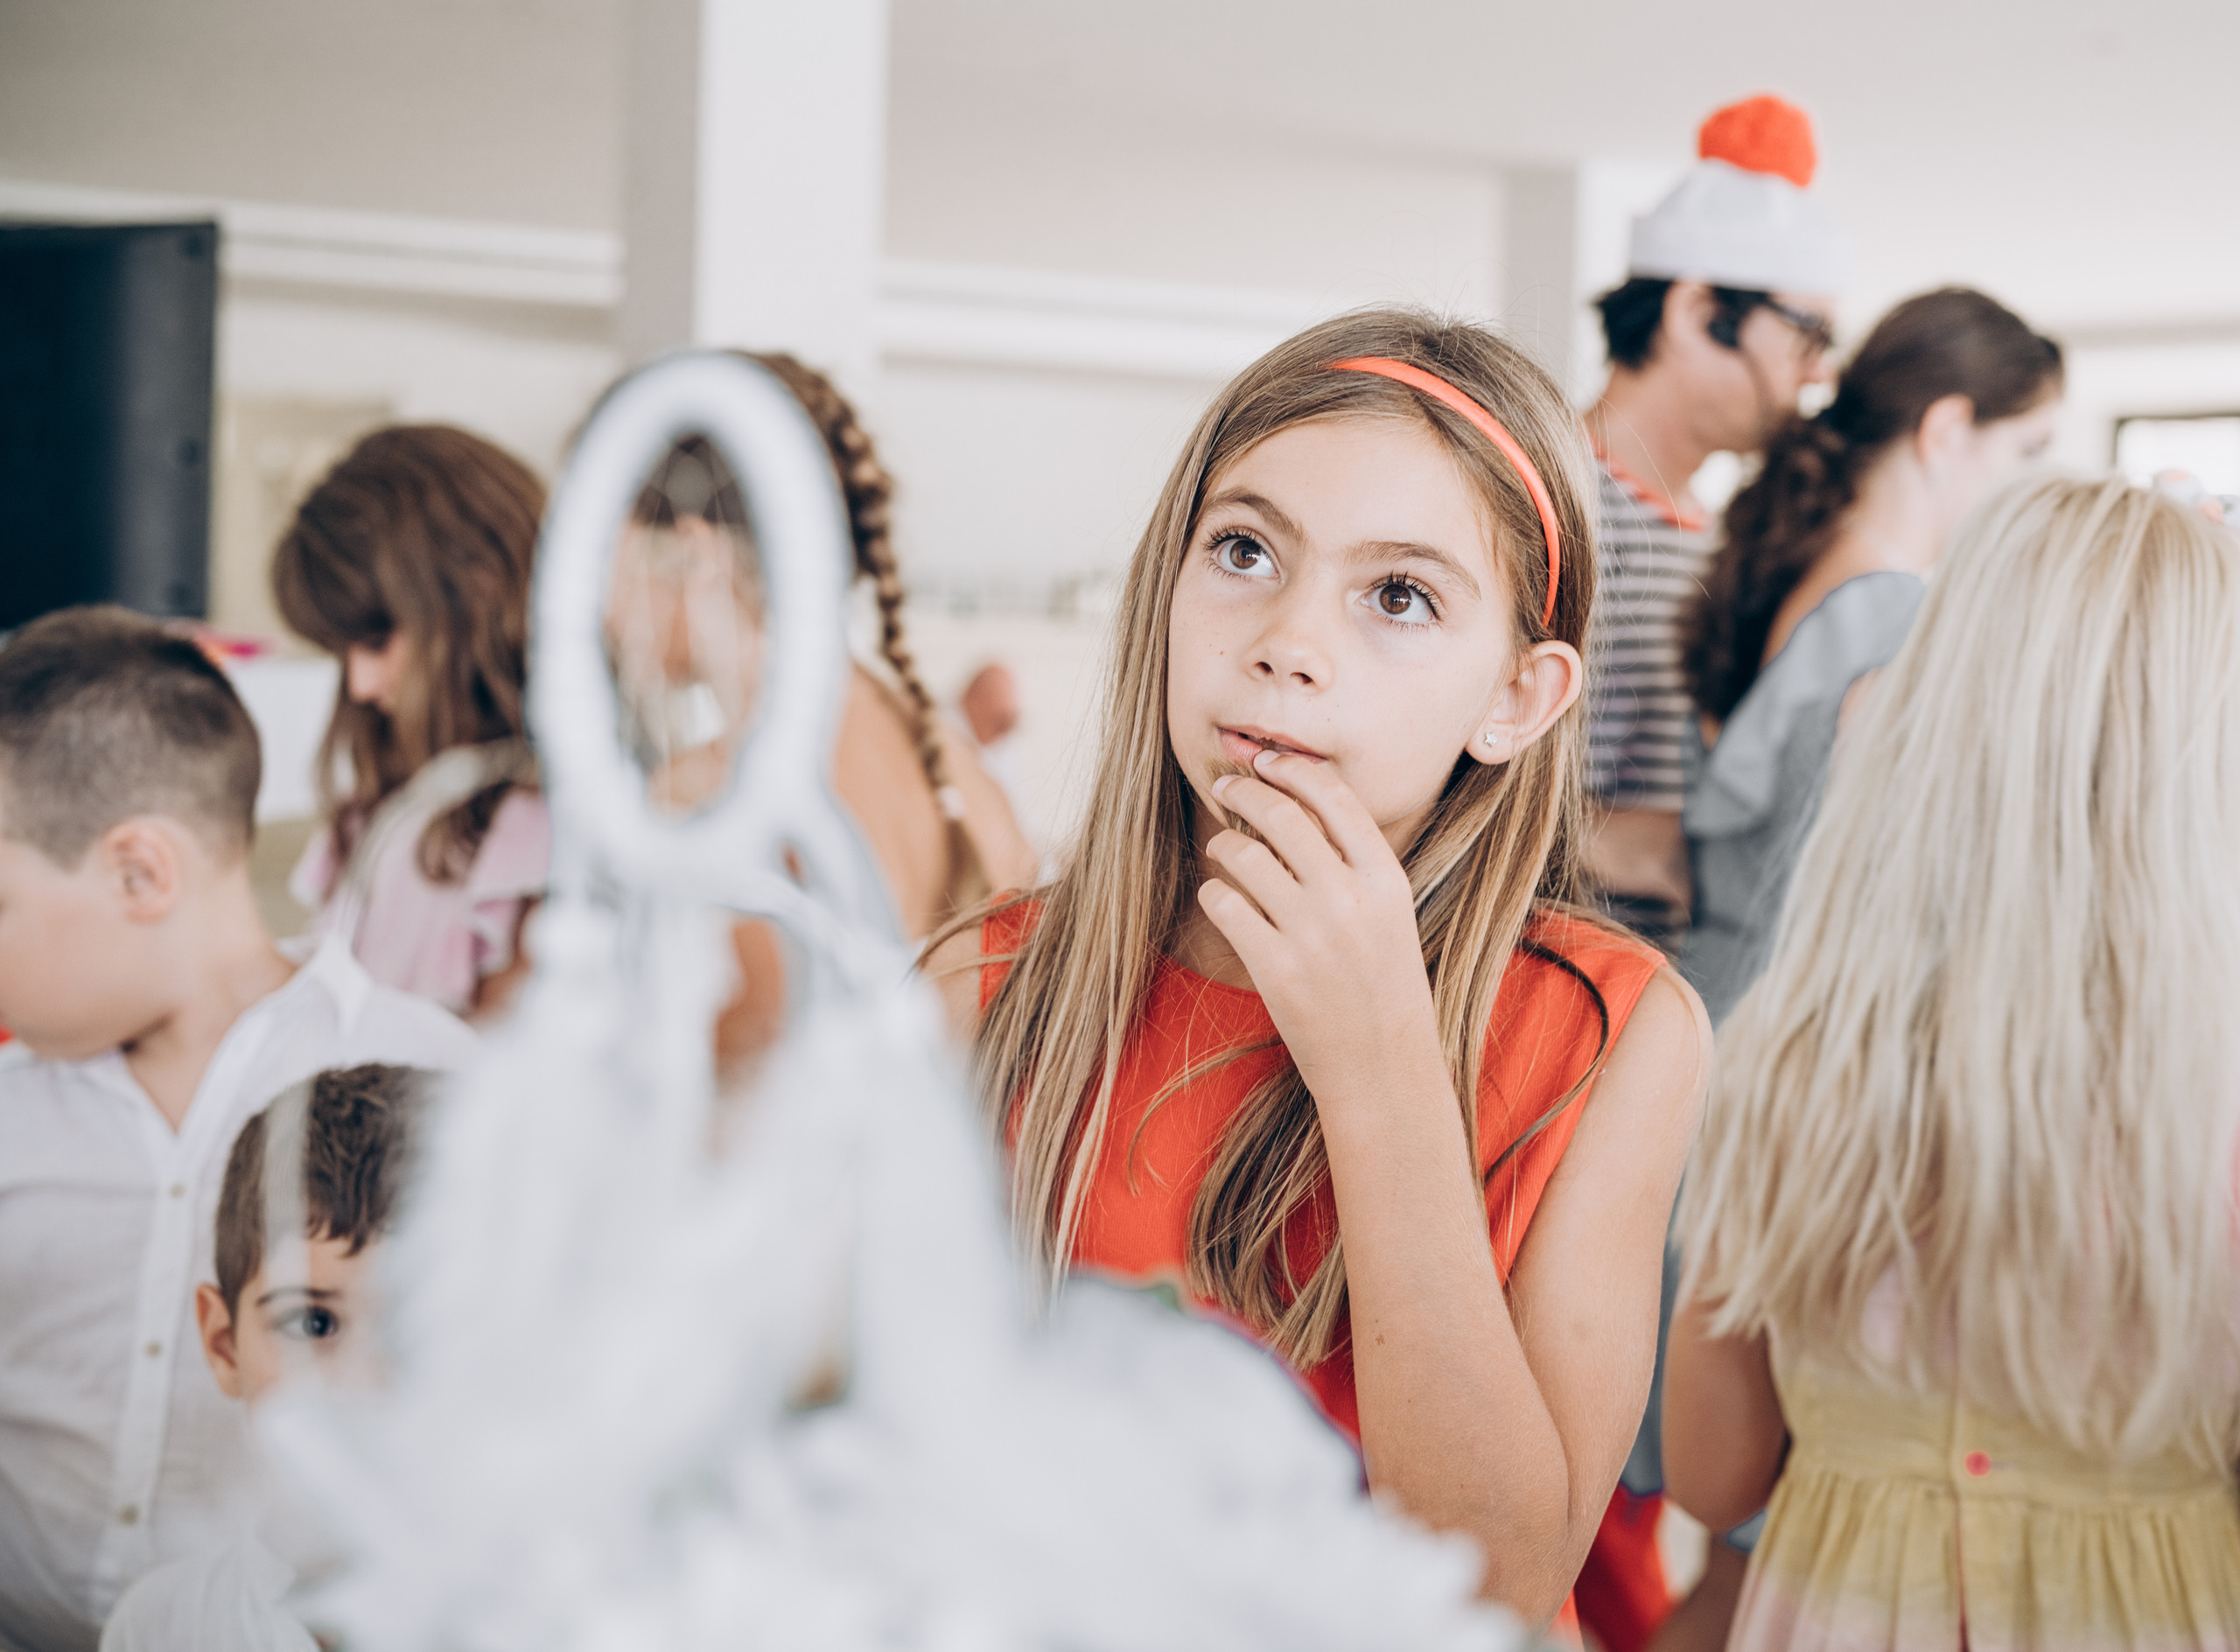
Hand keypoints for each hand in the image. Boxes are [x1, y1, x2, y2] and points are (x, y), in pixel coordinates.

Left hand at [1197, 748, 1446, 1114]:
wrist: (1382, 1065)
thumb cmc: (1383, 985)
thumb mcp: (1389, 914)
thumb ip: (1353, 863)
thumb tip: (1296, 804)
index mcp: (1385, 878)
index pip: (1333, 796)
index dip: (1291, 768)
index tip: (1266, 761)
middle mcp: (1350, 898)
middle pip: (1281, 815)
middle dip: (1243, 791)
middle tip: (1225, 787)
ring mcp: (1311, 934)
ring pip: (1243, 856)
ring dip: (1223, 844)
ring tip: (1222, 849)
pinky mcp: (1275, 968)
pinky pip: (1224, 904)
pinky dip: (1214, 892)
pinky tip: (1221, 897)